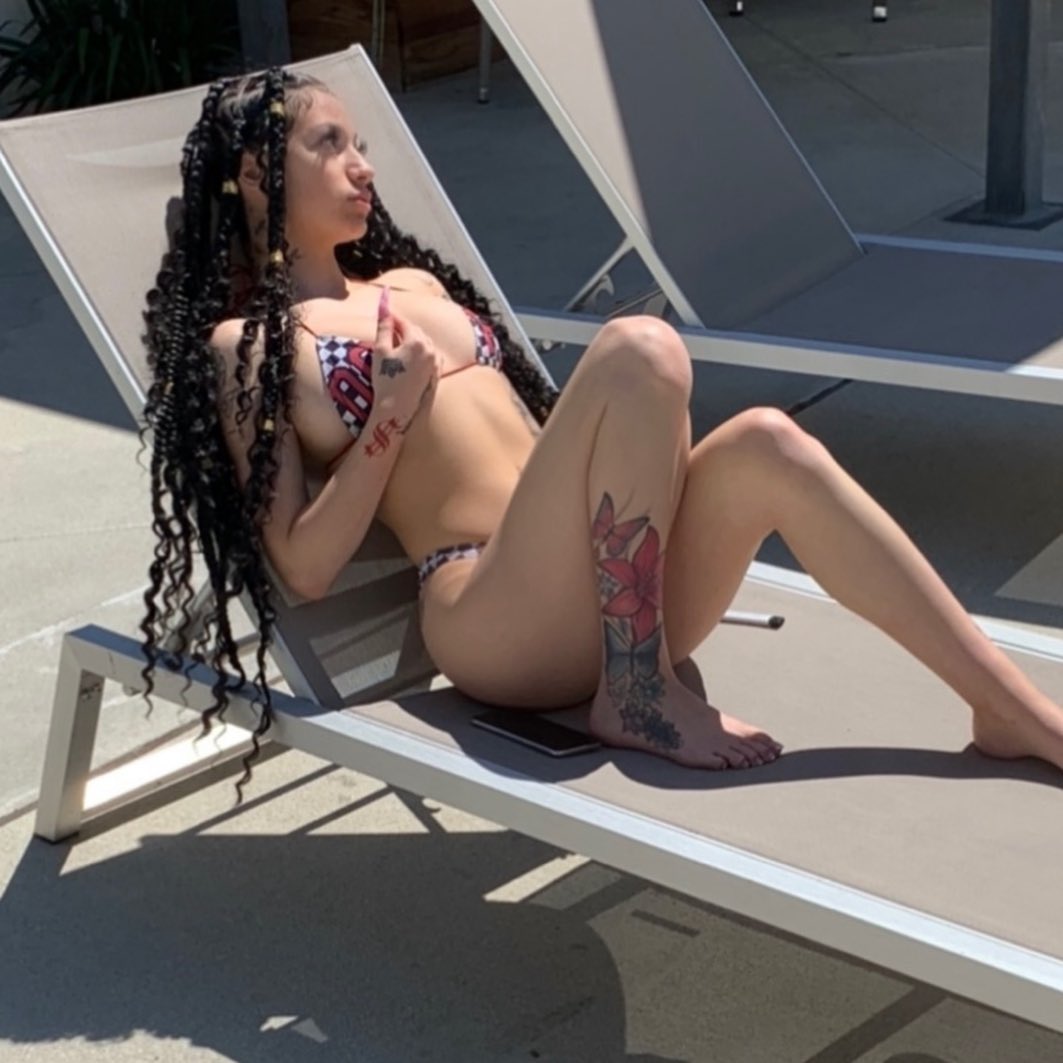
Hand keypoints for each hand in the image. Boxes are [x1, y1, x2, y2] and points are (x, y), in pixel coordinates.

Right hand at [371, 286, 442, 429]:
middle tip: (389, 326)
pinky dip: (422, 351)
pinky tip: (411, 355)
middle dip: (403, 328)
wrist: (397, 408)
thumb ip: (384, 326)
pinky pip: (431, 354)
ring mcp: (436, 362)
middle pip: (416, 331)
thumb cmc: (385, 380)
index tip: (384, 311)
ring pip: (424, 342)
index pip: (404, 322)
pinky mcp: (437, 373)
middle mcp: (430, 350)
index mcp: (417, 342)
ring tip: (398, 341)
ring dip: (413, 339)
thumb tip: (384, 305)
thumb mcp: (381, 351)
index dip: (392, 316)